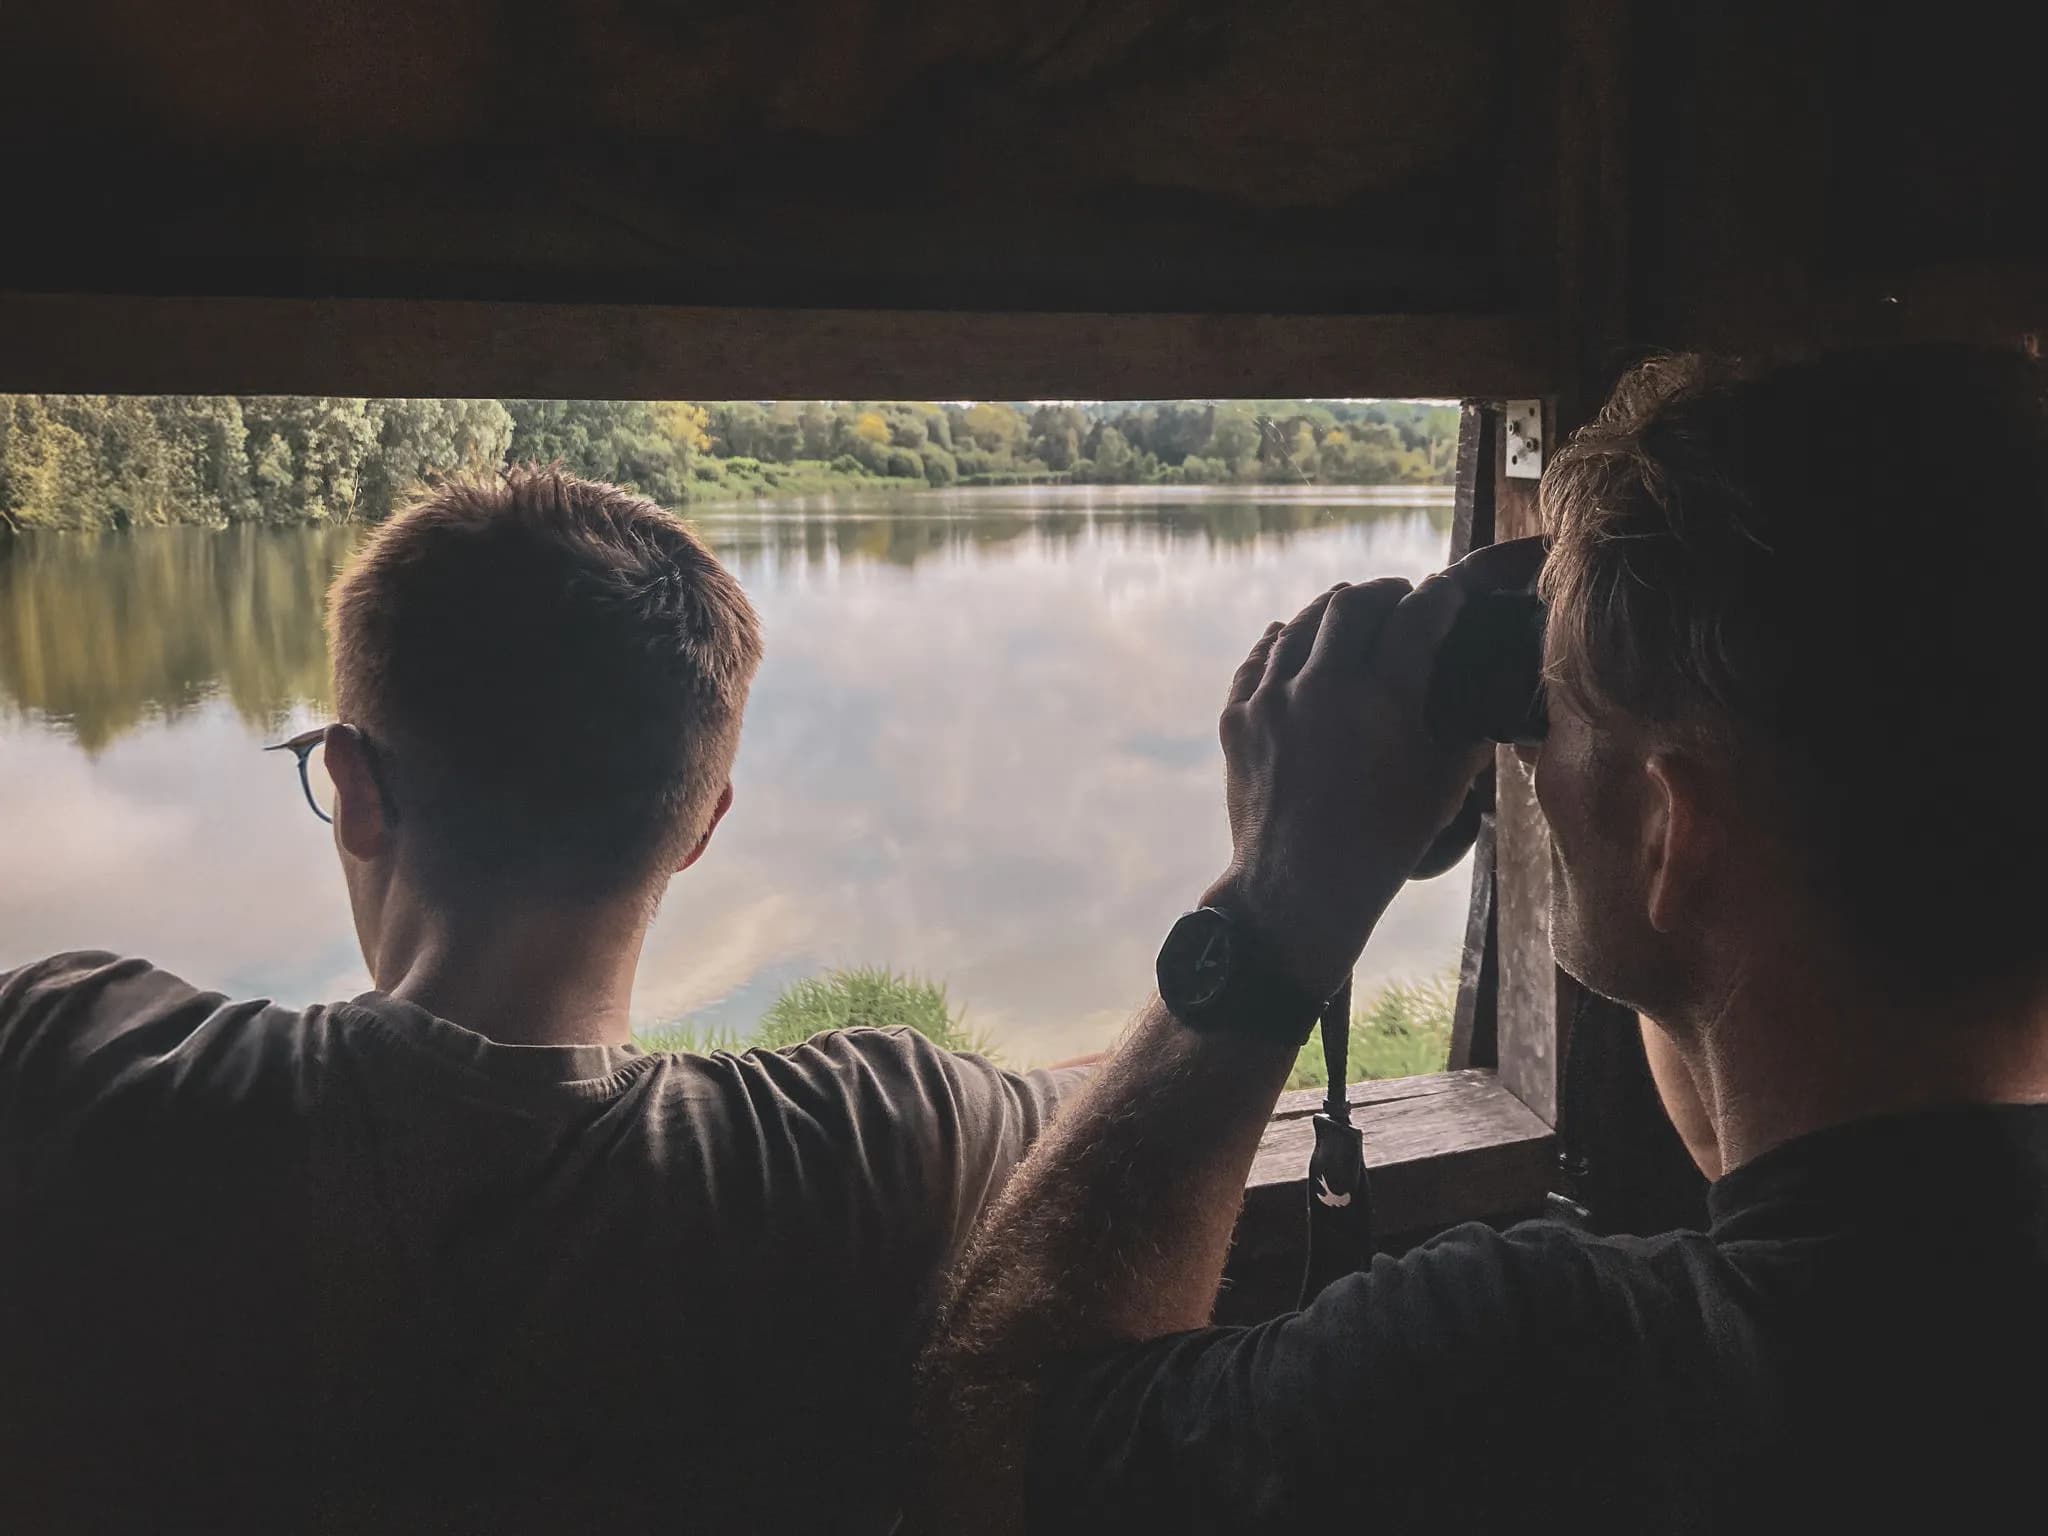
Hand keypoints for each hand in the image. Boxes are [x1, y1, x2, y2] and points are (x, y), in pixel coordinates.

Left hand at [1204, 574, 1491, 999]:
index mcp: (1382, 697)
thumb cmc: (1382, 846)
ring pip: (1300, 624)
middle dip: (1384, 593)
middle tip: (1402, 597)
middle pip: (1352, 605)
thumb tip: (1484, 698)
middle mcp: (1322, 685)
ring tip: (1350, 608)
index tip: (1452, 590)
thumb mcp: (1443, 787)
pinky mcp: (1237, 720)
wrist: (1296, 892)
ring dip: (1332, 610)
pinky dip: (1281, 641)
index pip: (1419, 616)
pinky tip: (1291, 638)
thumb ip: (1467, 731)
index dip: (1442, 595)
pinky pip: (1258, 659)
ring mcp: (1271, 699)